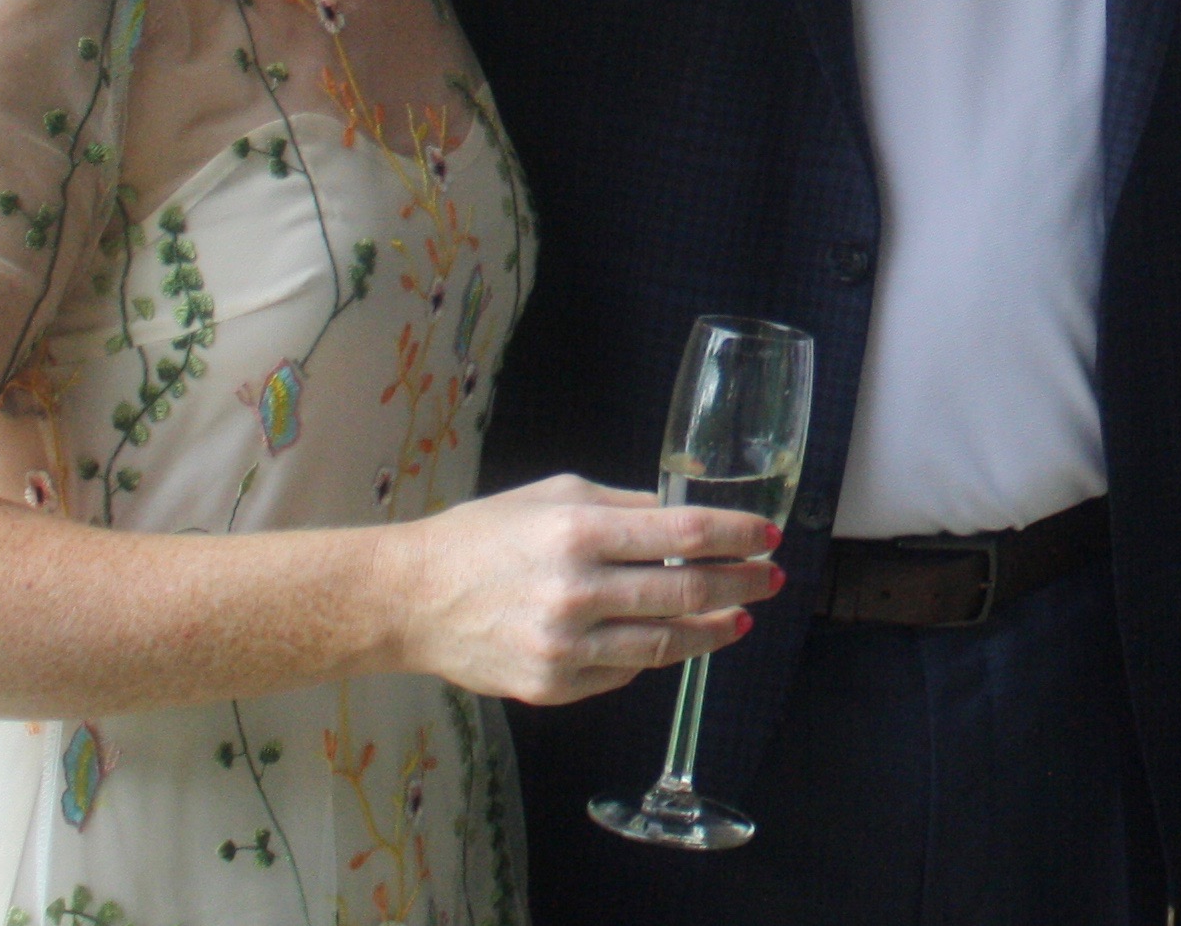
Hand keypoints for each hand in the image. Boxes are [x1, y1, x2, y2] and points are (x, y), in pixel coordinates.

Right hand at [383, 475, 782, 706]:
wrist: (408, 600)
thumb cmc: (481, 536)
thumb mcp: (553, 494)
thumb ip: (623, 505)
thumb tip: (683, 513)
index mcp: (578, 533)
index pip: (683, 535)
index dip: (736, 535)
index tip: (767, 535)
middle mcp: (576, 592)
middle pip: (686, 593)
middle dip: (741, 584)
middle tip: (771, 579)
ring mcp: (565, 647)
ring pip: (665, 645)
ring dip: (714, 631)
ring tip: (740, 619)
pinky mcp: (552, 687)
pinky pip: (623, 672)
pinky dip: (652, 656)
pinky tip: (669, 640)